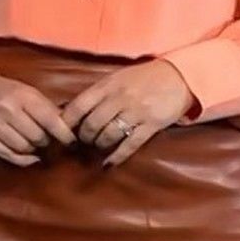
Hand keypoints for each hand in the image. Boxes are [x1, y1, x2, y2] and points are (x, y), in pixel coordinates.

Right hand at [0, 73, 75, 166]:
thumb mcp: (27, 91)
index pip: (50, 120)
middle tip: (48, 139)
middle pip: (38, 137)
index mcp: (22, 95)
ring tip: (34, 143)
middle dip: (46, 141)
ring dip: (33, 150)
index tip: (71, 141)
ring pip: (24, 148)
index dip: (64, 134)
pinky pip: (8, 155)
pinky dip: (22, 159)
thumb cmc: (5, 92)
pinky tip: (28, 155)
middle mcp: (6, 109)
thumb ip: (46, 108)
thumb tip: (69, 128)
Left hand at [59, 59, 195, 167]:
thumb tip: (71, 111)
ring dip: (99, 145)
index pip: (78, 106)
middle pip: (92, 124)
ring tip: (96, 147)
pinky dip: (117, 156)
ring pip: (109, 135)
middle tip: (81, 142)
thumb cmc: (142, 78)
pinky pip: (131, 144)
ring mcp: (136, 112)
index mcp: (107, 85)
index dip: (66, 122)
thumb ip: (97, 93)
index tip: (60, 131)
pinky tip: (108, 164)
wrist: (178, 76)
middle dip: (83, 137)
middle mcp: (119, 98)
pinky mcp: (152, 125)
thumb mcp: (116, 78)